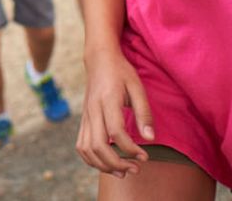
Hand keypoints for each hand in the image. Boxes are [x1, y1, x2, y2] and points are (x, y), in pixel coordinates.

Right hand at [77, 46, 153, 177]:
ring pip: (87, 150)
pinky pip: (81, 146)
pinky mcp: (82, 121)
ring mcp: (85, 116)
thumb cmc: (121, 72)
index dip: (130, 148)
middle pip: (98, 145)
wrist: (99, 59)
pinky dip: (92, 160)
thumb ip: (144, 113)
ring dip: (104, 166)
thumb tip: (150, 139)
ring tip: (122, 171)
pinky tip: (107, 164)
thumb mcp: (137, 87)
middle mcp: (93, 110)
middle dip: (117, 163)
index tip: (145, 156)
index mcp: (108, 100)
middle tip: (135, 169)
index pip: (116, 131)